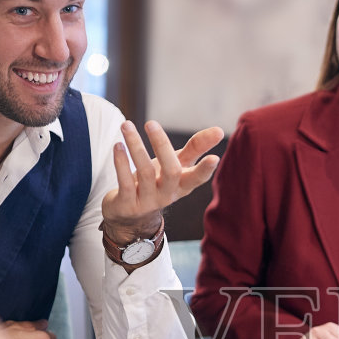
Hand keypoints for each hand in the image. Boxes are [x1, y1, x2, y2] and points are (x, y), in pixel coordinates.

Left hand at [100, 120, 222, 241]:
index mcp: (182, 185)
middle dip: (161, 145)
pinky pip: (125, 182)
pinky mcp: (127, 205)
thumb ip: (196, 148)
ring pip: (145, 173)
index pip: (197, 178)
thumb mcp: (176, 165)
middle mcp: (167, 195)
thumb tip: (220, 131)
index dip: (205, 169)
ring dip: (135, 146)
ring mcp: (147, 202)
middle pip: (171, 171)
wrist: (129, 215)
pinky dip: (121, 162)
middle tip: (151, 123)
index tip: (214, 158)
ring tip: (127, 125)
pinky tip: (118, 145)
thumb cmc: (156, 182)